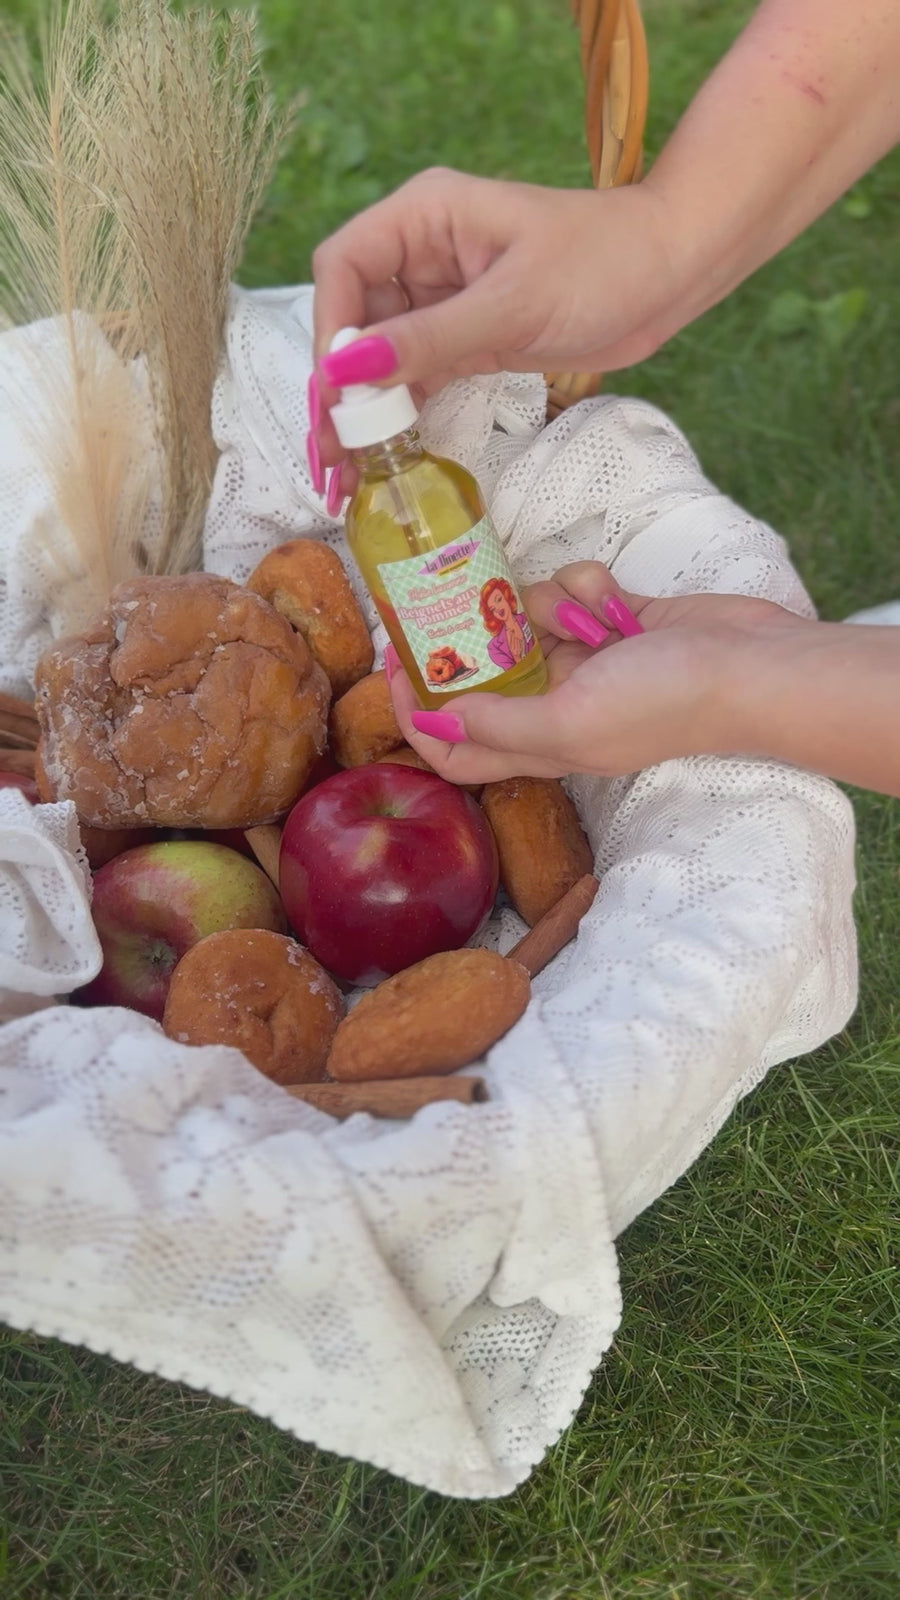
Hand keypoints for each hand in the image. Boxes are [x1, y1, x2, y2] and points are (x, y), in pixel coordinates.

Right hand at [309, 174, 679, 489]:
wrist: (671, 275)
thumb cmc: (604, 263)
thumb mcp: (514, 303)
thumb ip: (430, 338)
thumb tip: (348, 368)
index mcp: (424, 217)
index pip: (344, 268)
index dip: (331, 330)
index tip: (338, 393)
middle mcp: (422, 255)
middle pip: (351, 321)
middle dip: (336, 390)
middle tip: (327, 457)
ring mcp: (441, 300)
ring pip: (378, 359)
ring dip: (361, 415)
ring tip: (342, 477)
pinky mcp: (466, 339)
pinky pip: (415, 379)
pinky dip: (398, 418)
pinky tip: (381, 460)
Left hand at [387, 562, 805, 784]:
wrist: (751, 664)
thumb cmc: (665, 702)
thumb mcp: (570, 722)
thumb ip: (497, 725)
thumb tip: (429, 728)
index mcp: (542, 746)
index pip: (455, 750)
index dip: (416, 717)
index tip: (392, 669)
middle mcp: (556, 706)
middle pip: (484, 674)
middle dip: (475, 638)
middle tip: (452, 601)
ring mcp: (586, 660)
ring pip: (527, 618)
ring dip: (548, 604)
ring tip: (582, 615)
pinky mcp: (613, 620)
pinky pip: (572, 591)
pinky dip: (587, 588)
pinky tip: (615, 599)